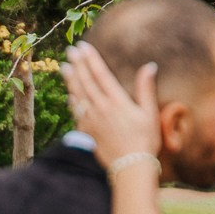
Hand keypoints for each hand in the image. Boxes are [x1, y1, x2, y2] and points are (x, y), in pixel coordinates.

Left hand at [64, 40, 161, 168]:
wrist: (130, 167)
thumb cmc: (145, 140)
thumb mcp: (149, 113)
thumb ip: (146, 89)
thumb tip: (150, 66)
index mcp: (117, 101)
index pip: (101, 74)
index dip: (91, 59)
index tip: (84, 46)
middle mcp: (101, 108)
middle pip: (86, 81)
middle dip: (78, 64)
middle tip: (70, 50)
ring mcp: (92, 120)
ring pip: (78, 95)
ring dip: (71, 80)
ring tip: (64, 67)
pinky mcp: (88, 132)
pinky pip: (76, 113)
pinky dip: (72, 102)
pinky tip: (69, 95)